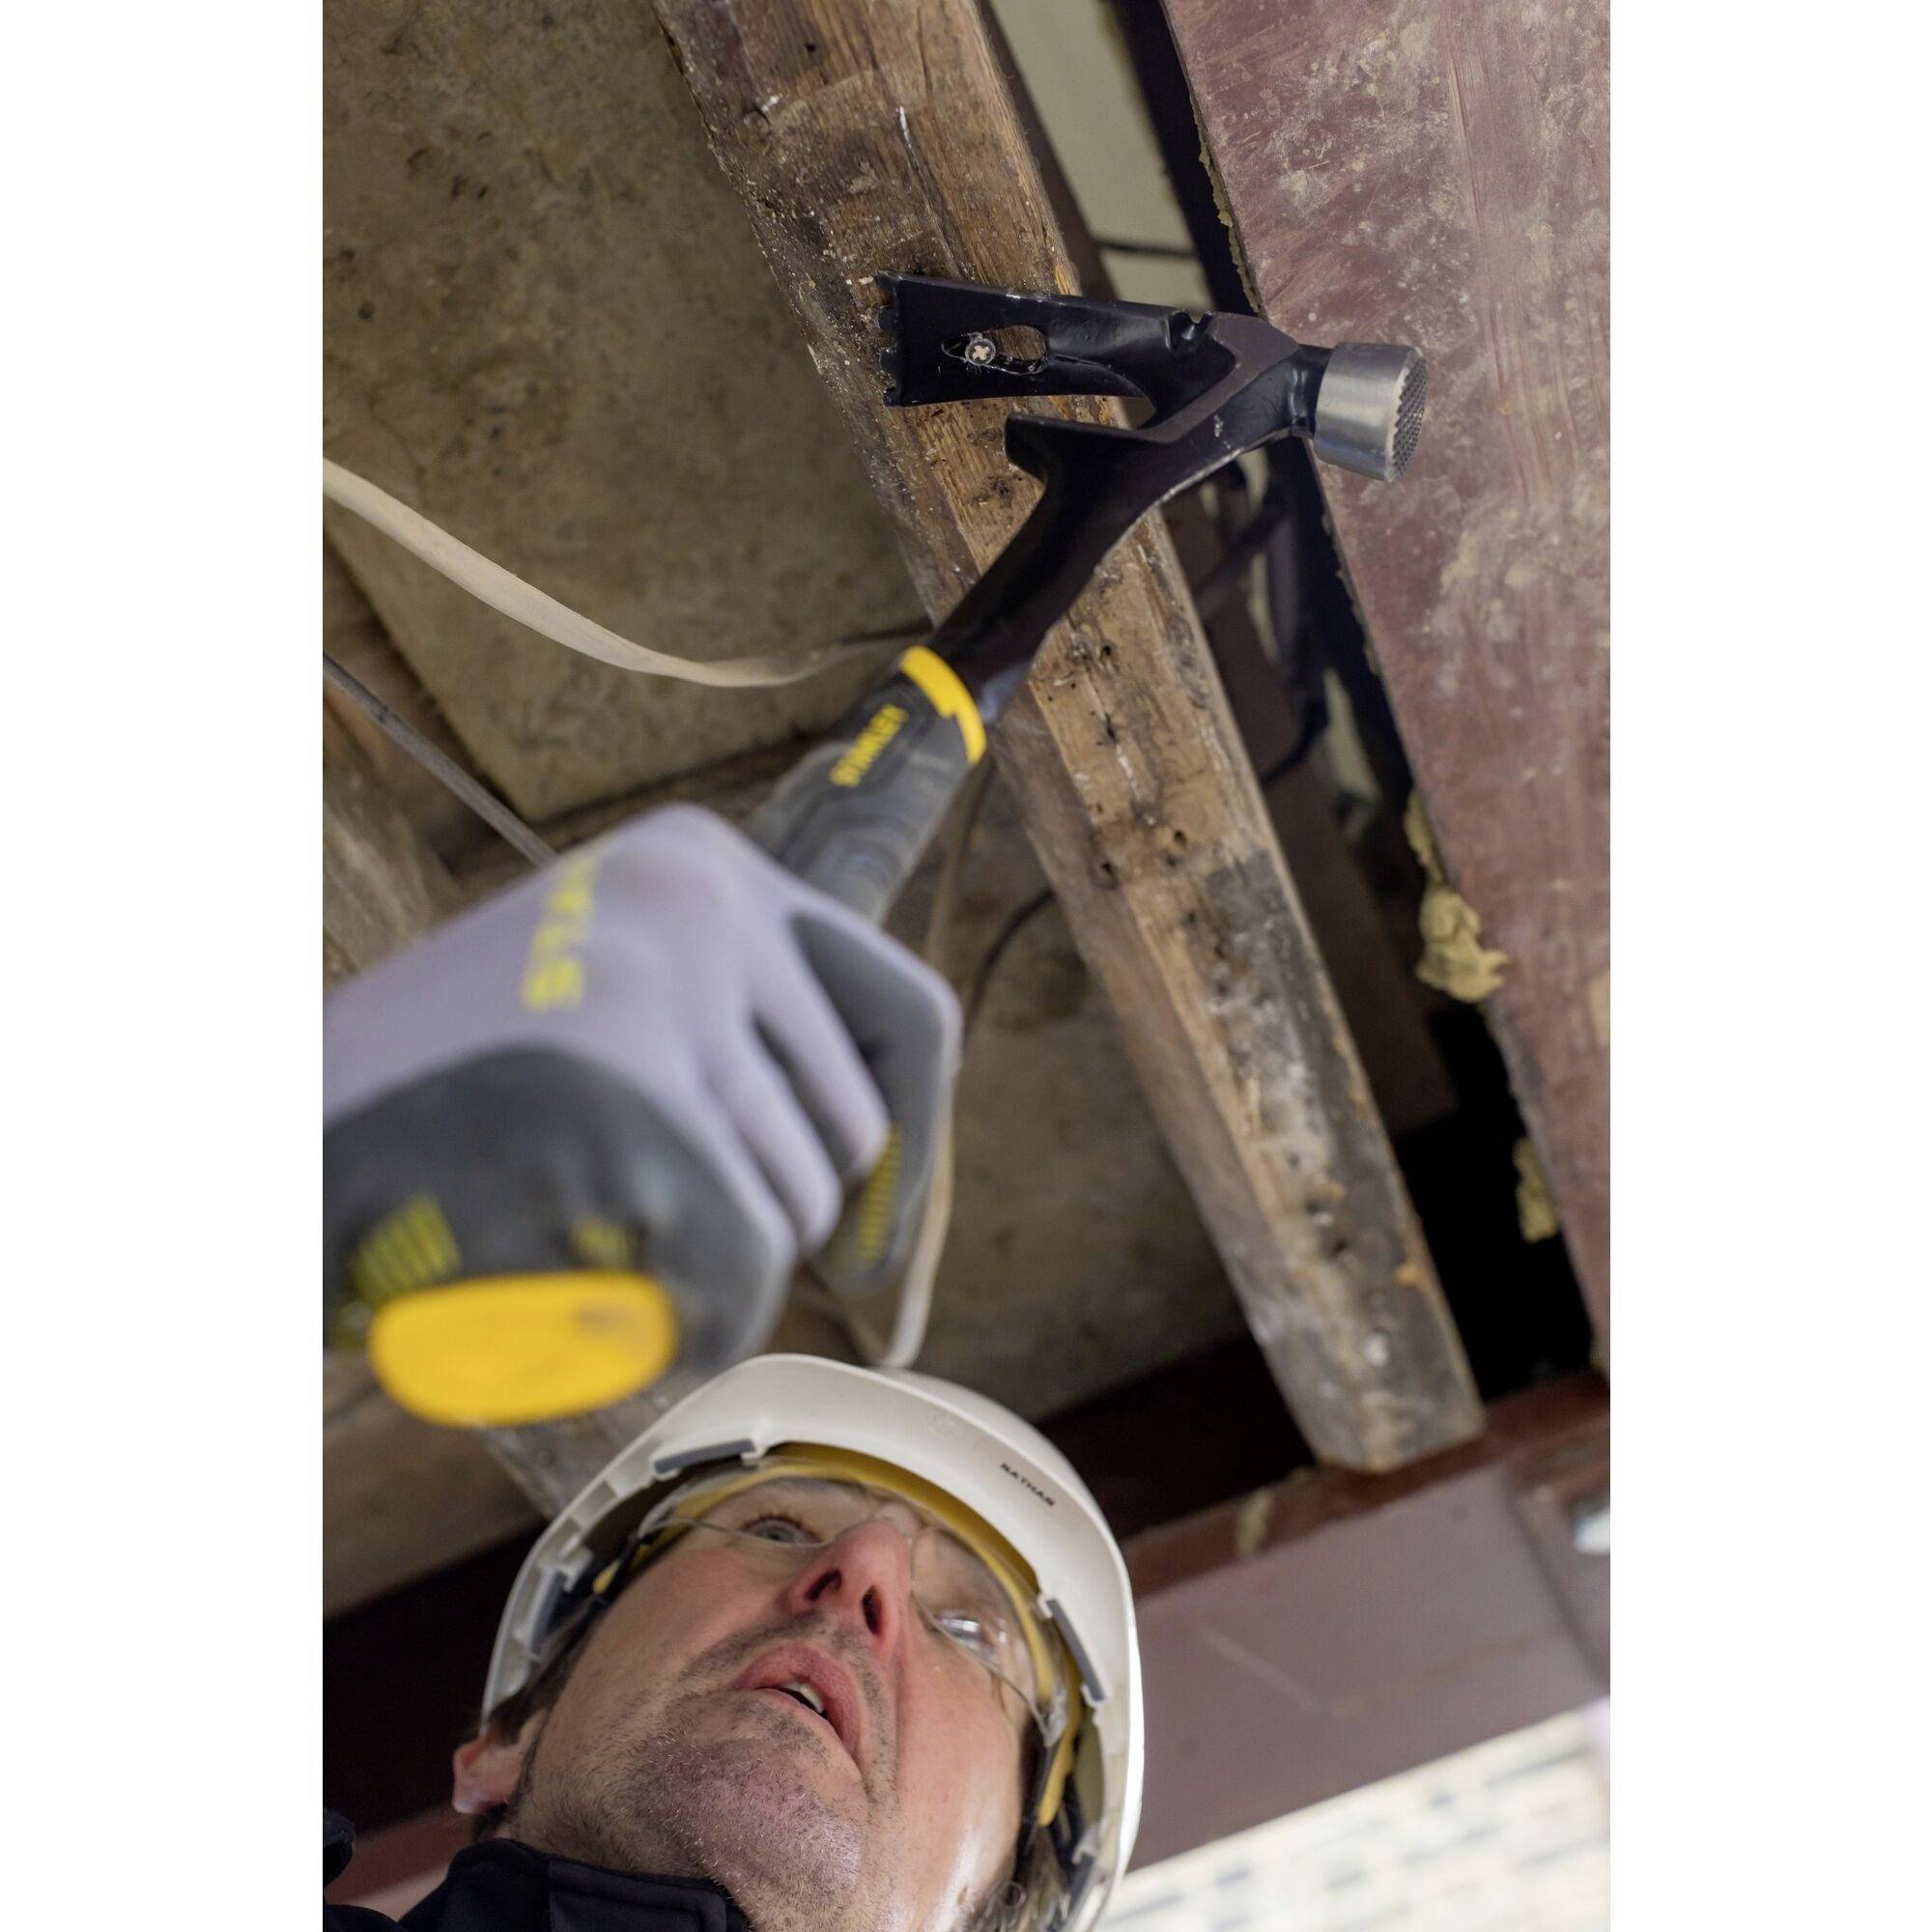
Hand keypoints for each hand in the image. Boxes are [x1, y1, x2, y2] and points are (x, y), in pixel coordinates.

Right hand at [324, 806, 960, 1371]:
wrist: (268, 1147)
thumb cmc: (430, 1107)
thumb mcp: (601, 1001)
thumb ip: (732, 1031)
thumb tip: (881, 1148)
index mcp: (701, 861)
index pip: (907, 1015)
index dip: (913, 1143)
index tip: (877, 1236)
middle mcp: (699, 898)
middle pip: (850, 1129)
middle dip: (781, 1223)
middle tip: (660, 1249)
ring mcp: (662, 986)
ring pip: (792, 1207)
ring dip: (707, 1271)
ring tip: (575, 1244)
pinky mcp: (626, 1094)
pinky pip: (741, 1266)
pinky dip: (686, 1322)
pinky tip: (587, 1305)